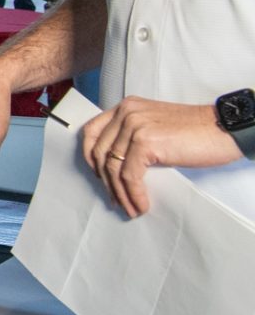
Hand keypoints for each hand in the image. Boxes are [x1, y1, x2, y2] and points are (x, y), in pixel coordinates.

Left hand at [81, 97, 240, 217]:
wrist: (224, 129)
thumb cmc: (197, 132)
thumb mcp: (155, 127)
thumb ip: (133, 137)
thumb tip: (117, 166)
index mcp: (126, 107)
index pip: (92, 132)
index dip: (90, 157)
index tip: (98, 176)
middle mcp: (126, 113)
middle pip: (100, 152)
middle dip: (105, 181)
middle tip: (115, 199)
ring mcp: (134, 126)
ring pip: (113, 167)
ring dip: (120, 193)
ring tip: (130, 207)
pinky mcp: (145, 142)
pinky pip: (130, 175)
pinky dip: (133, 194)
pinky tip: (141, 205)